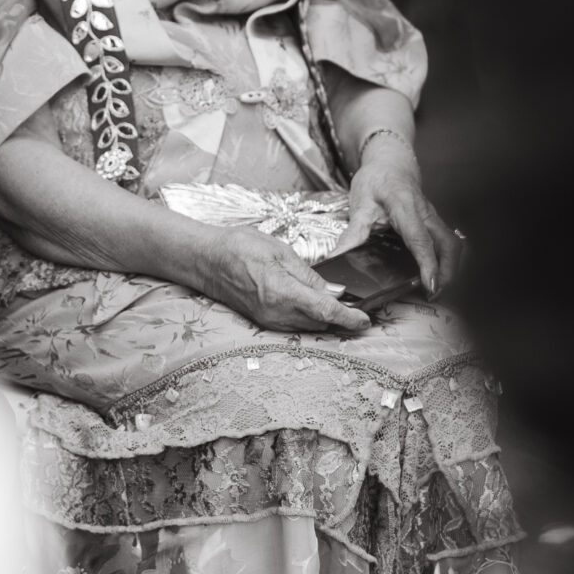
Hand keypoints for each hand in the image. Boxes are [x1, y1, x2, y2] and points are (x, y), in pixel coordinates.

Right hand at [196, 225, 370, 336]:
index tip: (366, 321)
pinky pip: (294, 324)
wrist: (206, 260)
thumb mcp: (280, 251)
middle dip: (341, 318)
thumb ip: (309, 275)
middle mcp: (277, 313)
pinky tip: (314, 305)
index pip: (325, 311)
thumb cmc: (240, 247)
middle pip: (320, 323)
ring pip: (308, 325)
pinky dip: (309, 317)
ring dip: (325, 319)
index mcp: (283, 292)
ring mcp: (269, 320)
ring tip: (340, 306)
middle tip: (358, 307)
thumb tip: (334, 291)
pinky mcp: (263, 320)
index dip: (349, 318)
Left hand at [335, 138, 461, 296]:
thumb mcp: (360, 204)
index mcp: (406, 208)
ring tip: (437, 288)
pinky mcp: (435, 223)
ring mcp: (434, 218)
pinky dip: (447, 260)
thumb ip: (353, 232)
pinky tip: (438, 273)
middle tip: (435, 293)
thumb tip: (339, 256)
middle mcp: (426, 214)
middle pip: (449, 245)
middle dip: (448, 272)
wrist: (391, 163)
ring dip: (450, 268)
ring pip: (453, 244)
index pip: (420, 239)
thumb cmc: (376, 181)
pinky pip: (448, 242)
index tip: (430, 285)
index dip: (427, 264)